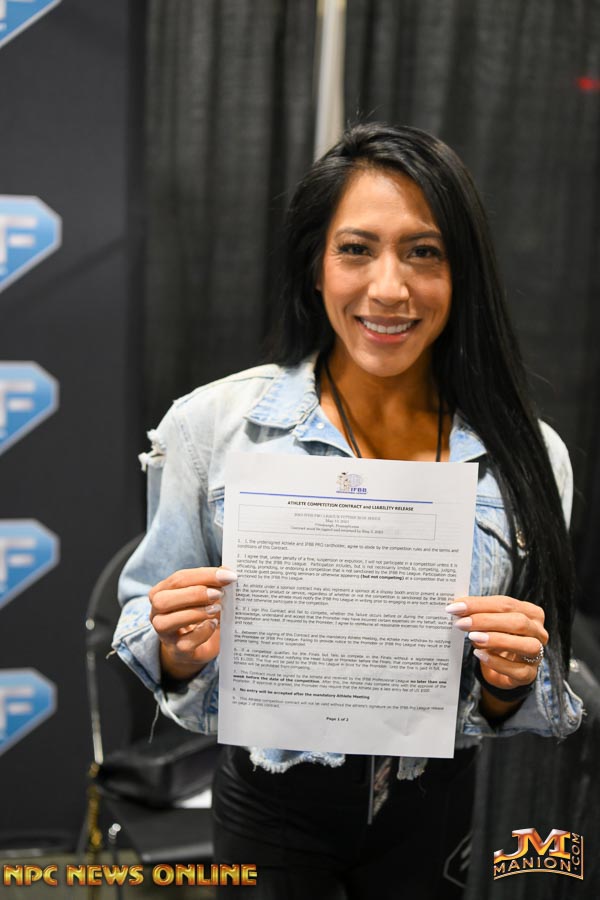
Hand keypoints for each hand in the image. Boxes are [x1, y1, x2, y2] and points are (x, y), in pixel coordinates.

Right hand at [149, 566, 236, 680]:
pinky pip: (184, 643)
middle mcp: (157, 613)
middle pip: (163, 599)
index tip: (228, 575)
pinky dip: (201, 632)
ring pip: (166, 622)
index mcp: (162, 592)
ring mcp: (165, 634)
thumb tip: (227, 570)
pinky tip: (213, 624)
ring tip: (217, 608)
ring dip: (195, 613)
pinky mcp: (177, 651)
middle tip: (219, 593)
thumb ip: (214, 582)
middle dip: (194, 594)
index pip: (178, 579)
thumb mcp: (206, 596)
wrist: (201, 645)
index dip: (203, 575)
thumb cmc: (202, 614)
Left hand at [446, 595, 547, 691]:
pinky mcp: (530, 674)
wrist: (501, 669)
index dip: (479, 604)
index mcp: (530, 613)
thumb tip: (456, 606)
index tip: (455, 607)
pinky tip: (480, 655)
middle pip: (518, 622)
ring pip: (525, 645)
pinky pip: (518, 669)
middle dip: (486, 621)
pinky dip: (497, 662)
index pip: (506, 604)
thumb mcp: (489, 623)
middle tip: (461, 623)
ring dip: (496, 640)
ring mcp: (538, 654)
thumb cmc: (496, 639)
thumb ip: (478, 613)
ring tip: (472, 638)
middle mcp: (539, 632)